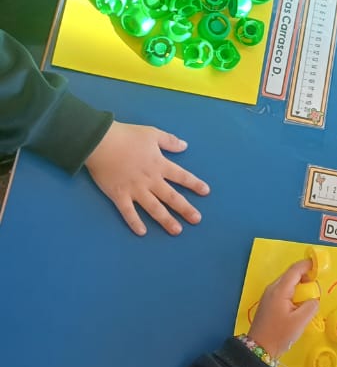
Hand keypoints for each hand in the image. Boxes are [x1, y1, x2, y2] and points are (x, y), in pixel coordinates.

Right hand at [84, 122, 208, 236]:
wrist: (101, 142)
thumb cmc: (127, 136)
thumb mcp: (152, 134)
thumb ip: (169, 141)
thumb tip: (185, 146)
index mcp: (159, 165)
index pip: (182, 176)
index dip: (194, 184)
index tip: (205, 192)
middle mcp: (150, 180)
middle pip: (171, 197)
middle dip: (185, 209)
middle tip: (196, 220)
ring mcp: (135, 189)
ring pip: (154, 208)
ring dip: (166, 220)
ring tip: (177, 230)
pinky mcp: (119, 195)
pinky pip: (128, 212)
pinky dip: (135, 222)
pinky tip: (142, 232)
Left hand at [248, 260, 318, 358]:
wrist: (259, 348)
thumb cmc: (279, 334)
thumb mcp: (300, 322)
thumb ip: (311, 306)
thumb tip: (314, 299)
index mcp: (280, 290)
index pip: (295, 270)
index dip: (307, 265)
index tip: (319, 266)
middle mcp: (273, 289)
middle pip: (290, 274)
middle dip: (304, 275)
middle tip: (316, 284)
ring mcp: (269, 295)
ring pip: (287, 282)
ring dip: (299, 284)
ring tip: (309, 295)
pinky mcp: (268, 302)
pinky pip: (283, 290)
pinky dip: (293, 291)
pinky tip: (299, 302)